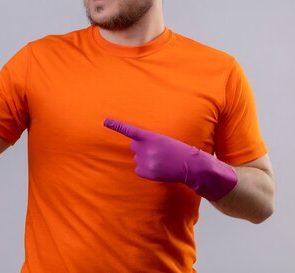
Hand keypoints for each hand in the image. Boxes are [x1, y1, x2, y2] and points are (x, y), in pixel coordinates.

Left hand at [104, 118, 237, 200]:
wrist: (189, 165)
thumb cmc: (178, 150)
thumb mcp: (164, 140)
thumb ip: (148, 141)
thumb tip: (134, 145)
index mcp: (151, 137)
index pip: (130, 130)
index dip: (117, 125)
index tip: (105, 121)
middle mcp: (145, 149)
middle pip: (134, 145)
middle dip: (142, 147)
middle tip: (157, 151)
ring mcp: (145, 161)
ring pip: (137, 158)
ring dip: (145, 158)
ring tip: (161, 160)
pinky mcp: (145, 172)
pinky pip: (139, 169)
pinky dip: (146, 169)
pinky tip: (157, 168)